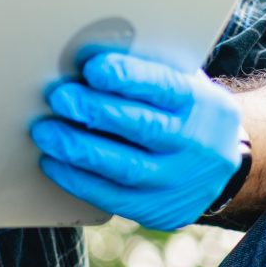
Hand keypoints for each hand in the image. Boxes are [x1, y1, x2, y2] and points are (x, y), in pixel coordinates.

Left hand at [31, 52, 243, 230]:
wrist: (219, 163)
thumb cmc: (180, 110)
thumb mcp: (179, 82)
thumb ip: (143, 72)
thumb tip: (84, 56)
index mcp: (202, 103)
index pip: (165, 87)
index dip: (128, 78)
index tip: (93, 69)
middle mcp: (197, 144)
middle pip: (144, 127)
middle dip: (96, 112)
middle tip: (60, 98)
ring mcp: (181, 181)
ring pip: (127, 168)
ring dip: (80, 149)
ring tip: (46, 132)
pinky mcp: (161, 209)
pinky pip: (115, 198)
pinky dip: (79, 180)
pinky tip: (54, 163)